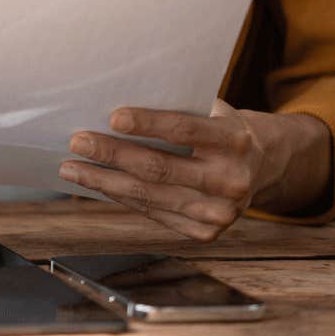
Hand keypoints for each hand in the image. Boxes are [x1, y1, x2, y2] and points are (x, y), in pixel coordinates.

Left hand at [57, 100, 331, 241]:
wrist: (262, 166)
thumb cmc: (221, 127)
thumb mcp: (211, 110)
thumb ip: (176, 108)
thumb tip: (112, 102)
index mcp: (235, 140)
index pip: (184, 129)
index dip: (147, 123)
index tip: (112, 117)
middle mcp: (231, 180)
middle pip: (159, 168)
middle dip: (111, 155)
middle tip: (77, 142)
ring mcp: (220, 213)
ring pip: (150, 196)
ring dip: (104, 182)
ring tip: (72, 169)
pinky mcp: (206, 233)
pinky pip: (153, 214)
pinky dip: (121, 198)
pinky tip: (98, 185)